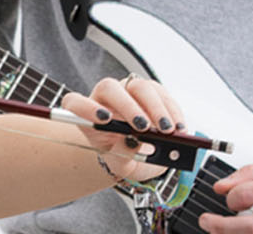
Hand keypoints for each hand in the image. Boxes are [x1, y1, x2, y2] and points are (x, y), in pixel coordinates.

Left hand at [61, 75, 185, 182]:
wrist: (142, 154)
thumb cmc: (125, 158)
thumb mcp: (122, 165)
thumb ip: (123, 157)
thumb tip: (133, 144)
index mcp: (89, 115)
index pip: (74, 102)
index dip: (84, 107)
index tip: (103, 120)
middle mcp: (106, 98)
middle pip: (110, 88)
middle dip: (128, 107)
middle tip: (143, 128)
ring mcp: (129, 90)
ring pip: (139, 86)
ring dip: (155, 108)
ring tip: (166, 130)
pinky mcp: (152, 90)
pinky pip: (161, 93)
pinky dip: (172, 111)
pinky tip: (178, 128)